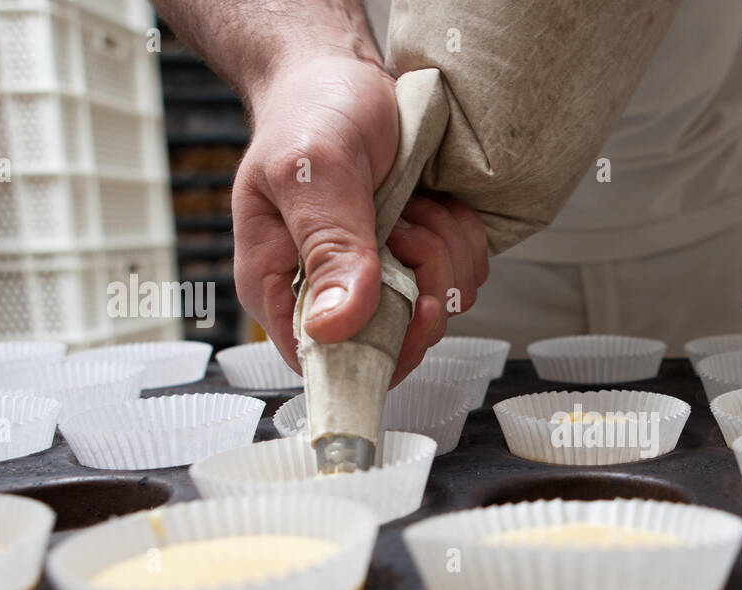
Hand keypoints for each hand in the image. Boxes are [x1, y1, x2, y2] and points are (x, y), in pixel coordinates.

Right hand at [232, 55, 488, 382]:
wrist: (340, 74)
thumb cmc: (308, 112)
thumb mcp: (312, 171)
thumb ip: (328, 246)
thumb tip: (335, 324)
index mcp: (280, 285)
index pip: (323, 363)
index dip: (376, 355)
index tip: (414, 311)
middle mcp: (328, 292)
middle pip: (395, 340)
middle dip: (420, 283)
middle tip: (408, 226)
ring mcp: (378, 278)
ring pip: (437, 307)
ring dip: (443, 252)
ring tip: (413, 204)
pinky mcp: (416, 259)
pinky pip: (461, 276)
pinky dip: (462, 238)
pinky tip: (434, 204)